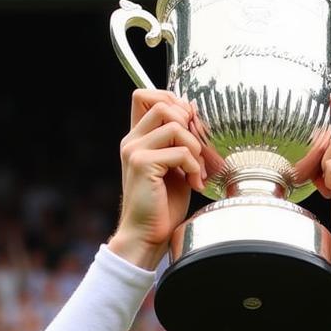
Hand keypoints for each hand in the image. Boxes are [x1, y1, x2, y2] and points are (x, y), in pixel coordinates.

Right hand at [108, 90, 205, 269]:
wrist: (147, 235)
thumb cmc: (163, 205)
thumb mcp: (175, 167)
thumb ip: (180, 142)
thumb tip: (196, 116)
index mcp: (137, 138)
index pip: (145, 95)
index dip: (172, 99)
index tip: (190, 124)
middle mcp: (132, 140)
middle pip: (163, 104)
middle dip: (190, 124)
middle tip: (197, 150)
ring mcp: (135, 151)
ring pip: (175, 125)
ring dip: (195, 148)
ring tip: (196, 170)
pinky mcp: (142, 165)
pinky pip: (180, 151)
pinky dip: (193, 167)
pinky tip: (194, 184)